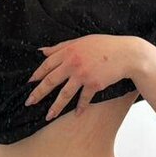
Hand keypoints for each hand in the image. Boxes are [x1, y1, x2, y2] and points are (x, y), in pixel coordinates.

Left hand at [24, 34, 139, 120]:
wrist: (126, 54)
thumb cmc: (104, 45)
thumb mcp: (81, 41)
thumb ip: (61, 46)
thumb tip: (42, 51)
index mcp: (68, 51)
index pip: (47, 64)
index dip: (37, 75)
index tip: (29, 83)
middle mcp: (73, 63)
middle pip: (51, 81)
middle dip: (38, 93)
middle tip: (29, 102)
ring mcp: (83, 75)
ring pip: (64, 94)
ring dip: (55, 107)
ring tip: (48, 116)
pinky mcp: (94, 85)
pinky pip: (83, 99)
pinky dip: (80, 107)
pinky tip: (76, 114)